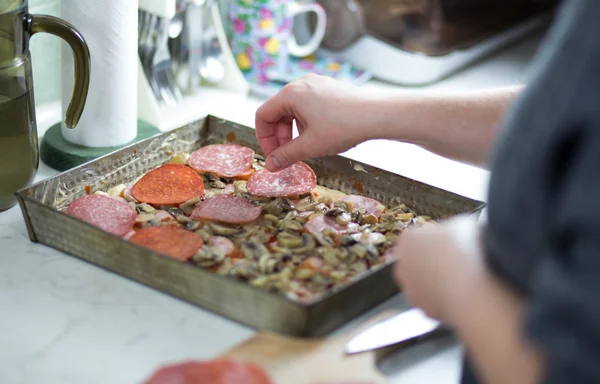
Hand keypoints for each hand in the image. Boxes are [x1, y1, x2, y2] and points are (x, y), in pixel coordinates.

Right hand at [255, 74, 377, 170]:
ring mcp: (316, 85)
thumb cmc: (345, 126)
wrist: (377, 114)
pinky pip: (308, 106)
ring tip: (304, 148)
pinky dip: (306, 123)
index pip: (263, 115)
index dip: (264, 139)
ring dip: (293, 131)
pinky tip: (319, 137)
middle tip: (287, 156)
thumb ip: (286, 155)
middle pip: (277, 112)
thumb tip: (271, 165)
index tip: (273, 155)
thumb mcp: (310, 146)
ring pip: (293, 110)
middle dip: (280, 137)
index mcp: (291, 94)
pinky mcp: (329, 90)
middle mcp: (301, 85)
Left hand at [391, 215, 484, 321]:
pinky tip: (463, 295)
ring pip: (424, 283)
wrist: (472, 287)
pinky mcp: (424, 310)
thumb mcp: (462, 225)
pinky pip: (435, 301)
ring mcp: (411, 290)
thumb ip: (451, 229)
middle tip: (458, 261)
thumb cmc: (467, 251)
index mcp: (408, 240)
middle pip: (417, 261)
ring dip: (439, 282)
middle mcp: (403, 265)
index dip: (436, 239)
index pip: (417, 237)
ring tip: (464, 280)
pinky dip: (446, 299)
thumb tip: (457, 232)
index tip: (451, 242)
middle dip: (433, 262)